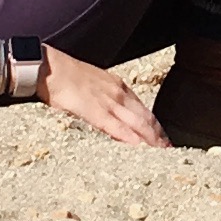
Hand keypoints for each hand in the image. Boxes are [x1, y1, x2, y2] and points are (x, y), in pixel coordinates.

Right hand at [41, 46, 167, 148]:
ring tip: (161, 153)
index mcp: (118, 87)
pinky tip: (138, 146)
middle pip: (145, 118)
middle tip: (170, 152)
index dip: (156, 126)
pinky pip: (115, 125)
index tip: (164, 139)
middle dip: (159, 135)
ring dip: (150, 139)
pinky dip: (128, 136)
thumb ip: (106, 99)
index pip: (143, 110)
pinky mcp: (93, 109)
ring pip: (136, 122)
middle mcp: (118, 93)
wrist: (51, 67)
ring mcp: (108, 101)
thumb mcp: (94, 84)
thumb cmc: (67, 76)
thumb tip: (113, 115)